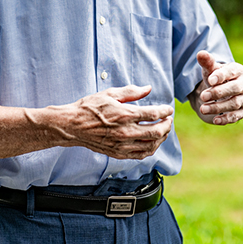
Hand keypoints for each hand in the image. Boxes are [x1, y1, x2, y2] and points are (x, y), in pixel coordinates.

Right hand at [58, 85, 173, 159]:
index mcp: (125, 114)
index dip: (165, 111)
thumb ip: (131, 91)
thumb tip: (148, 88)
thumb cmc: (89, 108)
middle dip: (167, 125)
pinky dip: (150, 149)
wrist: (73, 126)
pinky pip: (140, 155)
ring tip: (163, 131)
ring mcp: (122, 145)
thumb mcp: (110, 93)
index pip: (153, 114)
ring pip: (151, 145)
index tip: (168, 109)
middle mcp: (126, 132)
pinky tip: (152, 143)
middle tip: (169, 120)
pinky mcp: (118, 153)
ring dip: (161, 138)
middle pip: (156, 131)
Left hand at [193, 50, 242, 124]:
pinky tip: (215, 120)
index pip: (231, 72)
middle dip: (218, 92)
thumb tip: (200, 53)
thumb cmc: (218, 77)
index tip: (209, 80)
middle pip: (235, 88)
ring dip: (218, 107)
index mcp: (238, 70)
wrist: (225, 91)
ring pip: (234, 103)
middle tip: (203, 96)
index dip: (221, 76)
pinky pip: (236, 116)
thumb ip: (207, 62)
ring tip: (203, 109)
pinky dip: (226, 119)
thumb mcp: (212, 69)